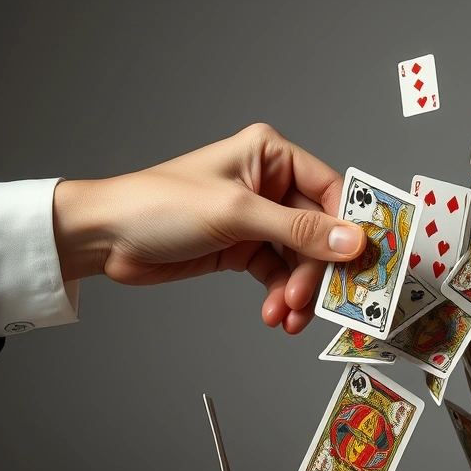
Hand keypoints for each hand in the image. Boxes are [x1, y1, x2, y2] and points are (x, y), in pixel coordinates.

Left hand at [51, 123, 365, 333]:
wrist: (106, 237)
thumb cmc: (159, 205)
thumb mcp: (236, 214)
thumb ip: (298, 230)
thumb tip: (352, 241)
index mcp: (271, 156)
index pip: (331, 190)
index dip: (350, 227)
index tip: (364, 261)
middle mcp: (269, 185)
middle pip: (319, 232)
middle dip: (317, 271)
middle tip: (316, 301)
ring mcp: (258, 219)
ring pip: (301, 259)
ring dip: (299, 291)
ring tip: (289, 315)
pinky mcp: (244, 248)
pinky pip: (279, 275)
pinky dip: (281, 296)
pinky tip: (276, 314)